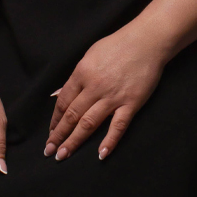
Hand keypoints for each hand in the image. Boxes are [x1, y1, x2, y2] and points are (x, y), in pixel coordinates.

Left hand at [46, 24, 166, 161]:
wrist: (147, 41)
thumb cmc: (118, 45)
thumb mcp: (90, 54)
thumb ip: (75, 77)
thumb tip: (57, 94)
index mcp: (82, 73)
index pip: (63, 102)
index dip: (55, 120)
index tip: (50, 132)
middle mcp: (94, 87)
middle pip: (72, 116)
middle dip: (58, 135)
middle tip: (49, 151)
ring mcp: (113, 97)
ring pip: (89, 124)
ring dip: (74, 141)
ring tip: (63, 156)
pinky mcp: (131, 103)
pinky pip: (118, 126)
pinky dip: (109, 141)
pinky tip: (101, 154)